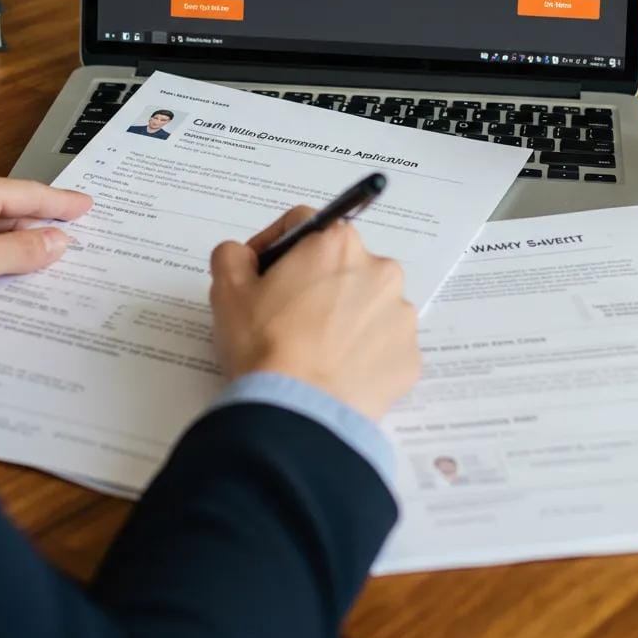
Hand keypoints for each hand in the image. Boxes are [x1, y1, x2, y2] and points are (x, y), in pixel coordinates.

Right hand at [210, 207, 419, 420]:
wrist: (298, 412)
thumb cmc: (264, 344)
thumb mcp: (227, 289)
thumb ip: (233, 254)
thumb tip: (244, 255)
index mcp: (337, 243)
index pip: (302, 225)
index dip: (274, 246)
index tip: (259, 275)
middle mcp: (380, 269)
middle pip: (340, 265)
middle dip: (314, 283)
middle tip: (285, 317)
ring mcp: (400, 315)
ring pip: (366, 305)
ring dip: (343, 317)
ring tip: (313, 350)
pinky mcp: (409, 356)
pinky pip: (382, 345)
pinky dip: (362, 353)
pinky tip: (334, 372)